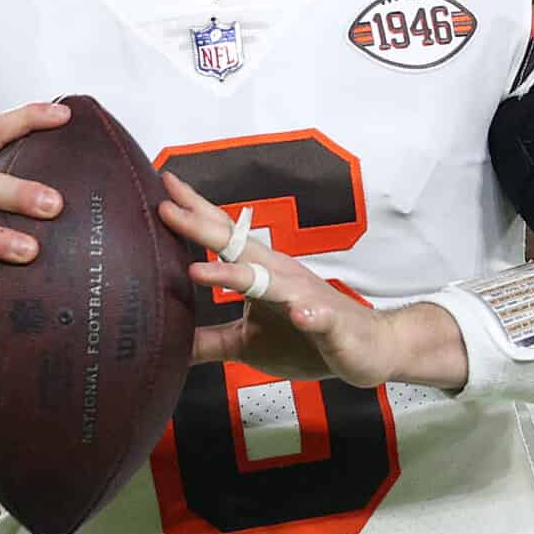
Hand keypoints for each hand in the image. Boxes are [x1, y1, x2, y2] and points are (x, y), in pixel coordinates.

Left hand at [156, 172, 465, 390]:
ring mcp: (305, 299)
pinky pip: (319, 319)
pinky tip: (299, 316)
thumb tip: (167, 344)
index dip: (193, 212)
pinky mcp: (330, 326)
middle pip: (236, 248)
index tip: (162, 186)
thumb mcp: (246, 343)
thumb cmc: (307, 338)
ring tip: (199, 272)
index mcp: (261, 272)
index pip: (223, 236)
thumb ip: (208, 341)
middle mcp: (280, 276)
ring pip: (269, 283)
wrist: (371, 347)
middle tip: (166, 208)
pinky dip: (309, 317)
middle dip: (201, 228)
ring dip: (234, 276)